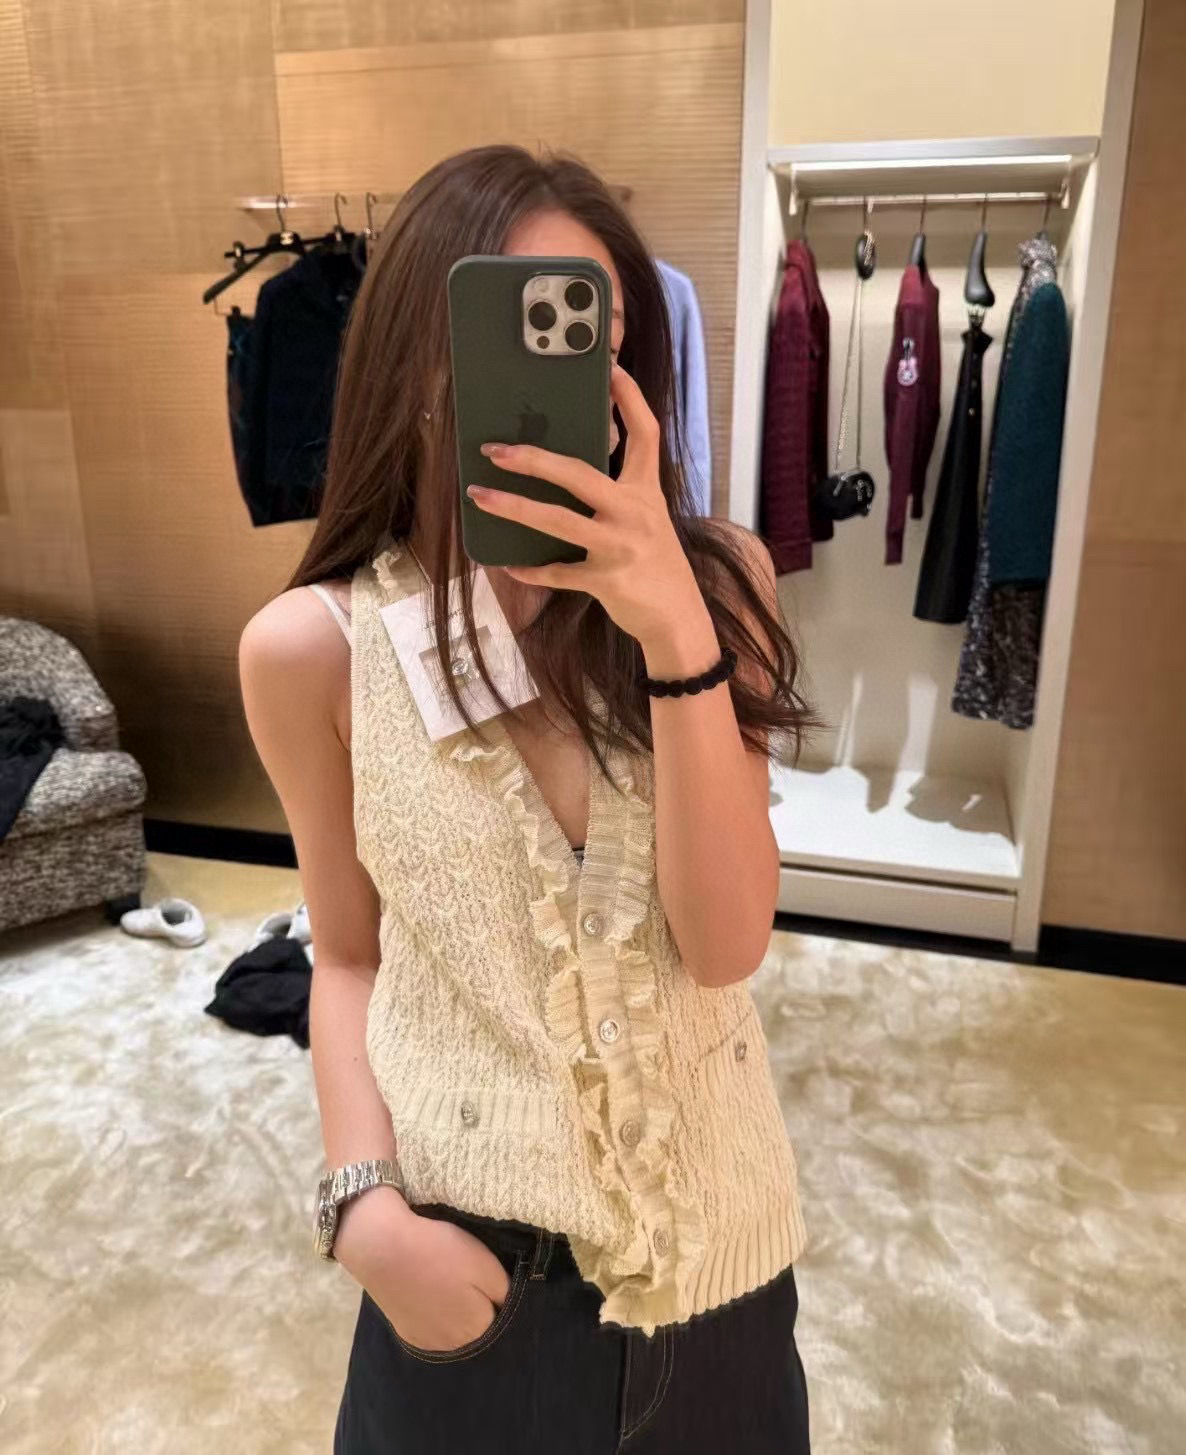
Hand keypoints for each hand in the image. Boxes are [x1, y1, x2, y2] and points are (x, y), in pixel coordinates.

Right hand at [334, 1190, 511, 1352]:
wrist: (383, 1249)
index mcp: (478, 1329)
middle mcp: (454, 1345)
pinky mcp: (406, 1332)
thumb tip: (510, 1307)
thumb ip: (505, 1292)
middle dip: (480, 1308)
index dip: (499, 1297)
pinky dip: (435, 1314)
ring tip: (449, 1283)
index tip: (491, 1278)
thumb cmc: (441, 1252)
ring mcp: (427, 1342)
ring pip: (455, 1331)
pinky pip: (432, 1328)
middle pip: (479, 1328)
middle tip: (470, 1277)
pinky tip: (430, 1293)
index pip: (502, 1319)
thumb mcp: (486, 1264)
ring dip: (457, 1314)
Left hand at [465, 362, 702, 647]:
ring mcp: (619, 547)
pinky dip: (530, 569)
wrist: (677, 618)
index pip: (645, 435)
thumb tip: (565, 472)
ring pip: (558, 521)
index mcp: (646, 492)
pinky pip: (557, 572)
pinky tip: (507, 564)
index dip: (630, 400)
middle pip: (579, 474)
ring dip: (514, 508)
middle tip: (496, 451)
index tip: (611, 370)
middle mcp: (635, 514)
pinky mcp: (605, 581)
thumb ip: (618, 495)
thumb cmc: (656, 564)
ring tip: (480, 496)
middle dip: (533, 460)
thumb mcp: (647, 520)